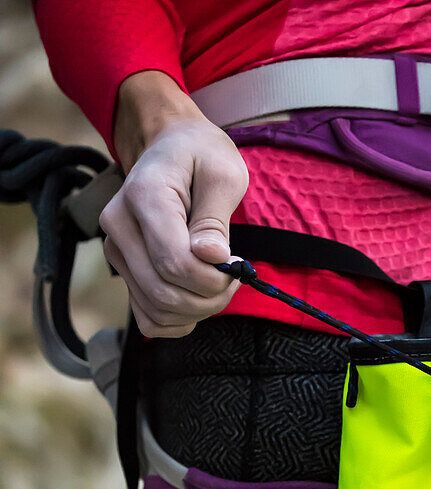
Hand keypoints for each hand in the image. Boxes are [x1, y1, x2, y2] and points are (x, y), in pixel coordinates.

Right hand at [99, 72, 248, 337]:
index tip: (237, 266)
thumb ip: (216, 218)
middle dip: (209, 298)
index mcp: (144, 196)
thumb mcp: (223, 172)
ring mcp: (116, 251)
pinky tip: (197, 300)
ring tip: (218, 286)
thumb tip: (212, 257)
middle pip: (164, 292)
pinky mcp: (123, 270)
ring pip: (156, 310)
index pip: (174, 262)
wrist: (169, 148)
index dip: (212, 278)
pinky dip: (176, 320)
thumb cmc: (201, 155)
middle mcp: (119, 226)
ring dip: (196, 311)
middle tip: (233, 279)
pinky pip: (147, 317)